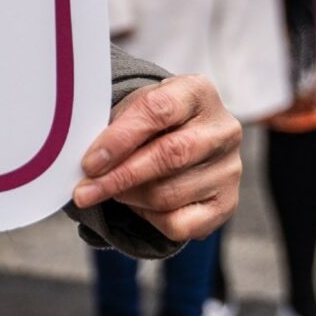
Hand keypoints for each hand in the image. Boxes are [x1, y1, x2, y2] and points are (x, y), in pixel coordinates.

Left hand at [70, 74, 242, 244]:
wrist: (185, 138)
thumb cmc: (152, 122)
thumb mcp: (133, 109)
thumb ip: (114, 129)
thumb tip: (89, 166)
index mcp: (198, 92)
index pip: (158, 110)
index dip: (120, 139)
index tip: (89, 163)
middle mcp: (223, 129)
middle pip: (169, 155)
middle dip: (119, 177)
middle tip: (84, 192)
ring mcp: (230, 168)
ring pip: (169, 194)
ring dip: (129, 197)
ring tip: (111, 191)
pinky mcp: (228, 203)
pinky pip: (180, 224)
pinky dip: (150, 219)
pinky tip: (138, 205)